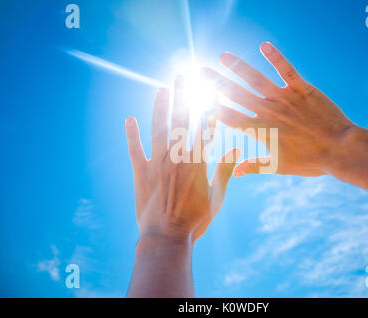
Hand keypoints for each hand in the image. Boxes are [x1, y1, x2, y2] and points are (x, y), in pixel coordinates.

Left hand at [125, 78, 239, 243]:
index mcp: (197, 163)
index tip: (211, 89)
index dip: (208, 106)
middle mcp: (176, 158)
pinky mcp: (140, 173)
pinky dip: (131, 134)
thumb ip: (226, 170)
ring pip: (158, 129)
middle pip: (180, 121)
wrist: (166, 238)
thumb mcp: (217, 197)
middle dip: (182, 96)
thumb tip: (237, 148)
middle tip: (183, 76)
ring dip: (159, 108)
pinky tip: (129, 119)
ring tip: (162, 89)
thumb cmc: (195, 220)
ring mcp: (156, 164)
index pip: (204, 128)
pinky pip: (134, 150)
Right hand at [202, 42, 355, 176]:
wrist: (340, 150)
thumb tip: (235, 173)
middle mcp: (268, 112)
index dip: (212, 106)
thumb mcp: (279, 167)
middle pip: (235, 94)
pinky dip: (276, 57)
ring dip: (238, 66)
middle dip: (215, 82)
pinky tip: (264, 46)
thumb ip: (254, 166)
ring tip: (223, 56)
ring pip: (256, 79)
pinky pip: (286, 70)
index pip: (229, 117)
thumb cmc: (310, 161)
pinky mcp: (302, 89)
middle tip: (200, 71)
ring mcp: (284, 98)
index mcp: (261, 130)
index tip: (198, 97)